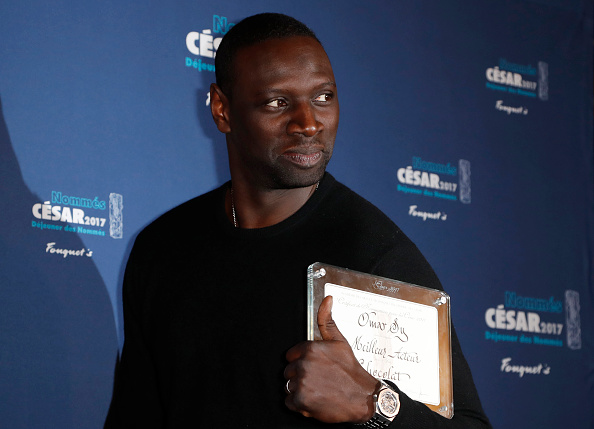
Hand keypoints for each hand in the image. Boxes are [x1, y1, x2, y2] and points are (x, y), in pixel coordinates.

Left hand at [284, 295, 379, 422]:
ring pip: (288, 387)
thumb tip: (327, 299)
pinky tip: (314, 400)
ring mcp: (302, 382)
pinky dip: (299, 405)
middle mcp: (304, 364)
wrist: (362, 397)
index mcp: (309, 348)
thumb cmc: (350, 370)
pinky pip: (289, 402)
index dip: (302, 362)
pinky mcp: (301, 401)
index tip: (315, 367)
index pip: (290, 356)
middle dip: (300, 377)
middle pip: (288, 372)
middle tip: (319, 380)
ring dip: (299, 391)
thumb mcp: (339, 341)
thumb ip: (327, 320)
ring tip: (317, 390)